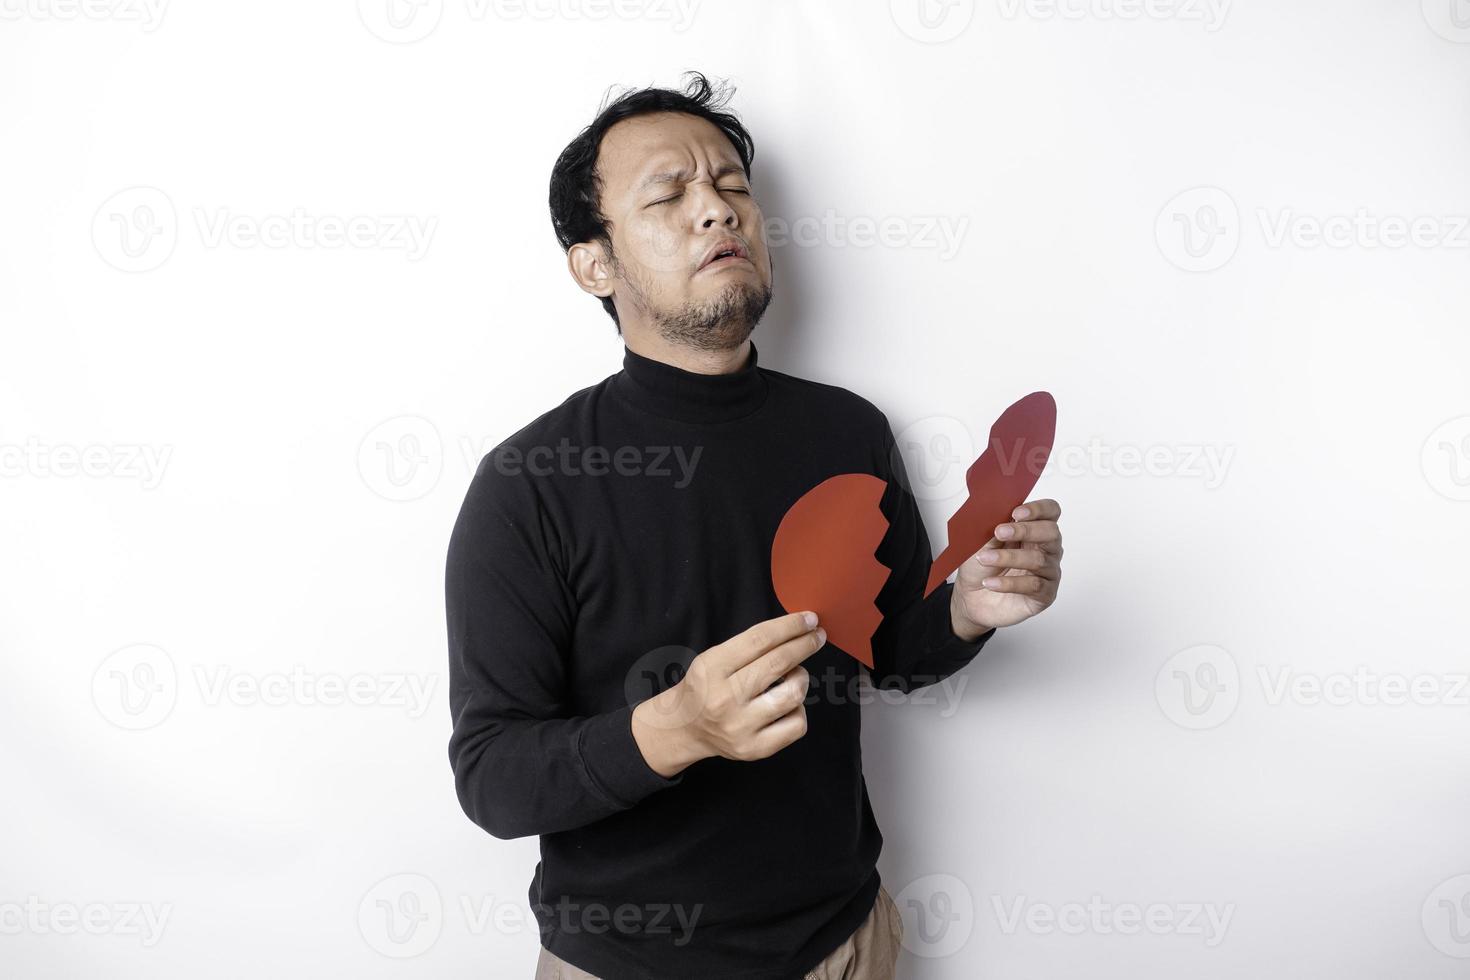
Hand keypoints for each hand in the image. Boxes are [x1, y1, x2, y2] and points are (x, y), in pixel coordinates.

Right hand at [631, 611, 827, 776]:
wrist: (686, 728)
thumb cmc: (706, 687)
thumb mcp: (714, 657)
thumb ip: (750, 646)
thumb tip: (796, 632)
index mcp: (711, 668)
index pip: (759, 639)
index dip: (790, 626)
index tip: (809, 619)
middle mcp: (725, 698)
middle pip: (778, 663)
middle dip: (804, 645)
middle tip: (817, 636)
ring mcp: (740, 727)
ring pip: (793, 694)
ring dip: (801, 678)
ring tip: (795, 675)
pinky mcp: (754, 749)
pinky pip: (797, 725)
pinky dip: (799, 709)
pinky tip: (788, 703)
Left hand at [950, 497, 1062, 635]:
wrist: (972, 598)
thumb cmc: (980, 567)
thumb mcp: (981, 543)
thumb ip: (994, 527)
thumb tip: (998, 513)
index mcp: (1033, 530)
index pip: (1050, 511)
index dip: (1038, 509)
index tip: (1016, 512)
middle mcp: (1046, 549)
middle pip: (1051, 532)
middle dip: (1025, 530)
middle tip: (999, 532)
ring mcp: (1048, 571)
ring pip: (1039, 560)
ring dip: (1009, 557)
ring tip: (985, 559)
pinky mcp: (1045, 594)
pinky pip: (1034, 585)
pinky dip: (1009, 583)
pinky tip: (990, 582)